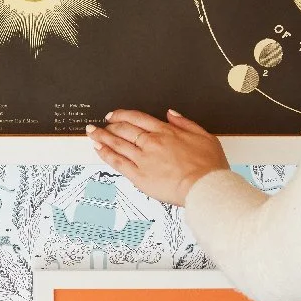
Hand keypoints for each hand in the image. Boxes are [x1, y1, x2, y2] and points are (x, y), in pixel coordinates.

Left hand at [85, 110, 227, 205]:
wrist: (205, 186)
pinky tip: (98, 149)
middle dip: (109, 125)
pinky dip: (106, 154)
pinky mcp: (139, 176)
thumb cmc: (208, 166)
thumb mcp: (204, 136)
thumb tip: (170, 113)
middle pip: (124, 129)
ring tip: (91, 132)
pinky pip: (118, 162)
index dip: (122, 115)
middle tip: (100, 124)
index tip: (114, 115)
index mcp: (166, 132)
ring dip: (102, 136)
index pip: (137, 118)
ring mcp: (143, 159)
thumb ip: (185, 123)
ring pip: (117, 144)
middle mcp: (151, 143)